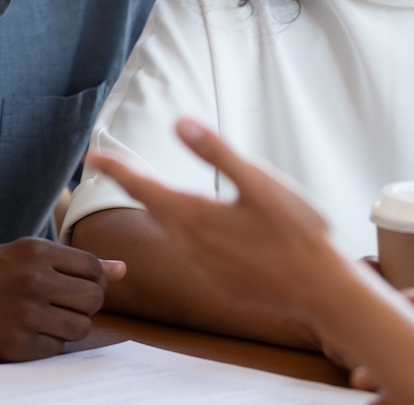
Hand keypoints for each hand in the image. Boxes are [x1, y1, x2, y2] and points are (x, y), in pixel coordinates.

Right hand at [0, 237, 120, 360]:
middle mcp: (35, 280)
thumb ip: (70, 261)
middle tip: (62, 307)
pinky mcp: (15, 345)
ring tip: (45, 321)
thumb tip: (122, 269)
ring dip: (70, 328)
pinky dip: (48, 346)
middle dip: (85, 305)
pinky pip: (56, 349)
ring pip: (81, 327)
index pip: (94, 268)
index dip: (94, 281)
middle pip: (94, 298)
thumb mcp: (19, 255)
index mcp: (36, 251)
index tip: (77, 288)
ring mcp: (26, 314)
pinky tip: (26, 335)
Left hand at [85, 118, 340, 320]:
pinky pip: (198, 256)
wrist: (321, 290)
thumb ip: (217, 153)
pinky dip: (197, 238)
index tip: (92, 157)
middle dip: (139, 189)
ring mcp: (203, 270)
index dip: (116, 170)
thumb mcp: (260, 182)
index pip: (142, 188)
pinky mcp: (220, 285)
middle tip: (121, 170)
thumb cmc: (296, 231)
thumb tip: (179, 123)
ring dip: (170, 213)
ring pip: (176, 234)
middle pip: (155, 210)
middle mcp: (190, 246)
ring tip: (168, 195)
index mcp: (195, 216)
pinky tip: (220, 233)